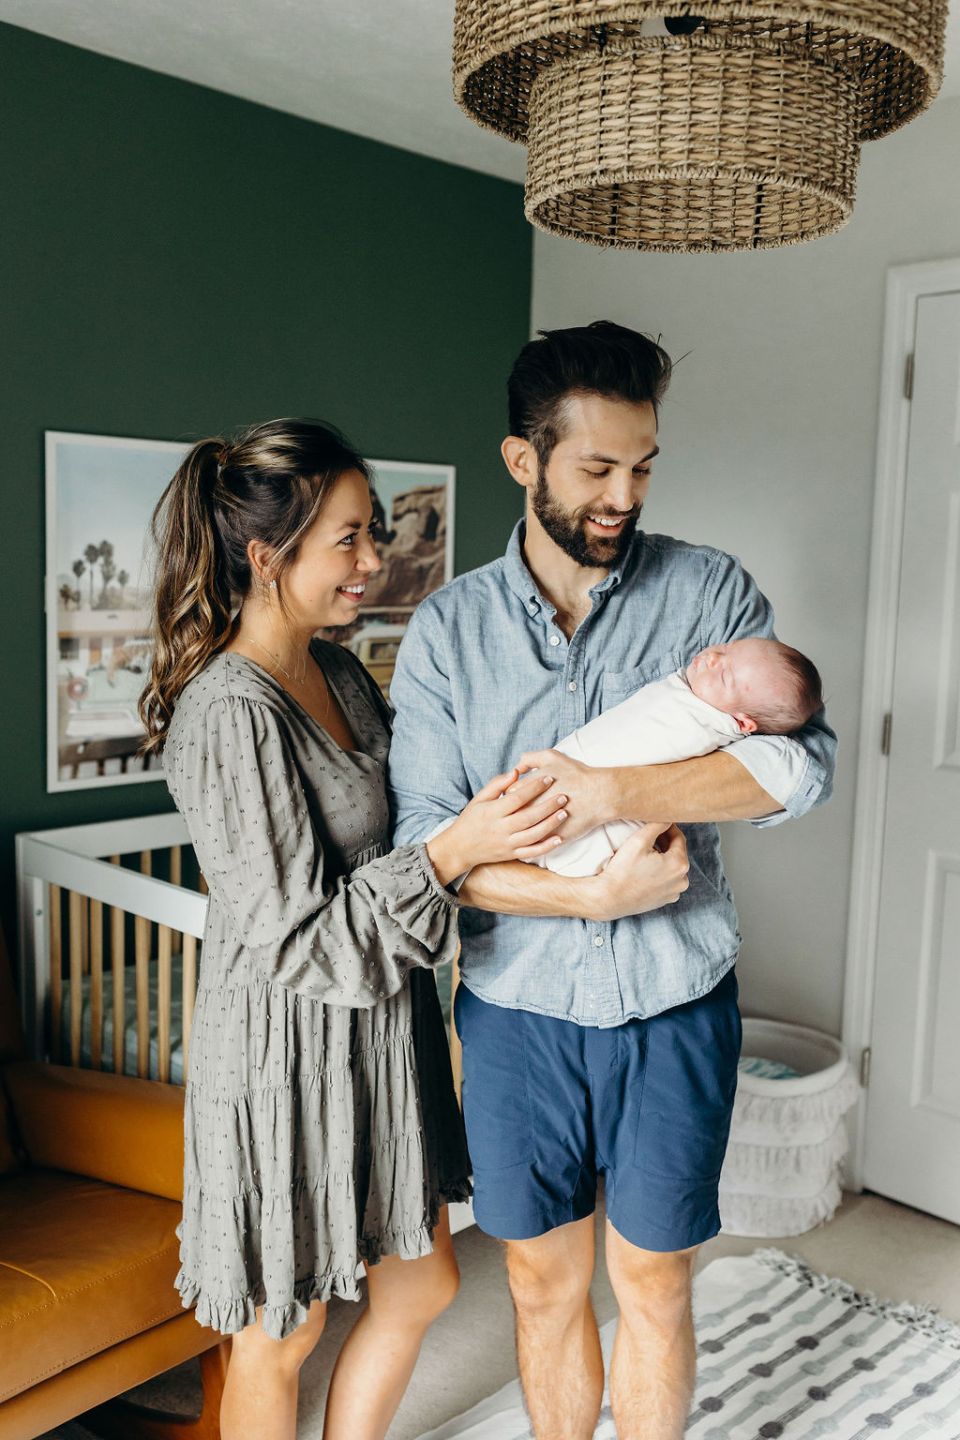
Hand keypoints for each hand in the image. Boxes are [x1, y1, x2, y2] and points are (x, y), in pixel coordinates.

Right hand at [426, 768, 567, 884]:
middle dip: (548, 805)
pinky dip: (546, 847)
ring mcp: (506, 843)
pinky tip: (560, 838)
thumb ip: (497, 784)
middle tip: (564, 795)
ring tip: (564, 813)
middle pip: (528, 817)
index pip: (517, 798)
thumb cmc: (471, 819)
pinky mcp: (511, 855)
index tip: (549, 778)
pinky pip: (531, 852)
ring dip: (551, 824)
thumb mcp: (479, 799)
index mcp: (492, 812)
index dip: (534, 787)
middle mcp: (500, 829)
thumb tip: (516, 772)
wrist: (460, 848)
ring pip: (533, 835)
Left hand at [514, 749, 613, 843]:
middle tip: (523, 808)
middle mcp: (530, 808)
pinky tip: (538, 830)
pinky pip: (535, 841)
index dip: (513, 795)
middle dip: (514, 811)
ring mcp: (540, 825)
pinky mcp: (550, 838)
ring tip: (530, 819)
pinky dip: (535, 837)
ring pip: (522, 829)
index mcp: (527, 790)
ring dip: (523, 825)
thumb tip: (517, 767)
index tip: (520, 795)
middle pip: (511, 813)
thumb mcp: (552, 757)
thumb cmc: (576, 774)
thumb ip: (530, 758)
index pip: (508, 794)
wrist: (599, 794)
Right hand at [579, 823, 688, 920]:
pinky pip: (667, 880)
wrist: (609, 898)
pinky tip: (646, 868)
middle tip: (649, 836)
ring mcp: (675, 892)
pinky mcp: (666, 900)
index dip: (667, 827)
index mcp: (679, 864)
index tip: (656, 822)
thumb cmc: (623, 870)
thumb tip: (668, 817)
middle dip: (665, 842)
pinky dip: (660, 872)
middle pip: (677, 853)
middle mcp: (682, 880)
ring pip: (673, 867)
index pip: (679, 837)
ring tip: (646, 852)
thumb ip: (657, 825)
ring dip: (663, 857)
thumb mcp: (639, 840)